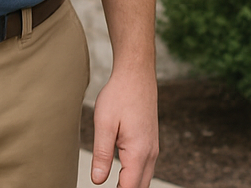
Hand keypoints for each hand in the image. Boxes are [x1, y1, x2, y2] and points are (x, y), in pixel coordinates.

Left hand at [90, 67, 158, 187]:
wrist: (136, 73)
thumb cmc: (119, 94)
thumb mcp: (104, 123)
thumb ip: (102, 155)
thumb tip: (97, 180)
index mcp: (138, 152)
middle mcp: (150, 154)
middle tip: (108, 187)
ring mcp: (152, 148)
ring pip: (144, 180)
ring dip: (129, 187)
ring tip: (112, 185)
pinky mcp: (150, 142)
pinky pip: (145, 169)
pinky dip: (134, 178)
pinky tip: (120, 177)